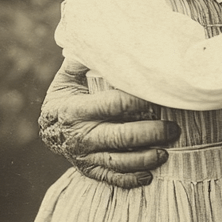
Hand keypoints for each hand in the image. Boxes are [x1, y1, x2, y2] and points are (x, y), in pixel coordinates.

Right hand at [39, 59, 177, 187]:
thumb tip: (101, 42)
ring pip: (119, 161)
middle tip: (173, 128)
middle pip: (121, 136)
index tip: (158, 96)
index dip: (137, 101)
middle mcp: (81, 135)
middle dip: (151, 133)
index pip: (112, 105)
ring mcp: (86, 156)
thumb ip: (83, 62)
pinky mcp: (90, 170)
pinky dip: (131, 179)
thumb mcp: (67, 78)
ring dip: (145, 158)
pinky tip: (149, 174)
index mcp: (76, 110)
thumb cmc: (65, 99)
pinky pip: (112, 178)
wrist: (47, 131)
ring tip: (166, 151)